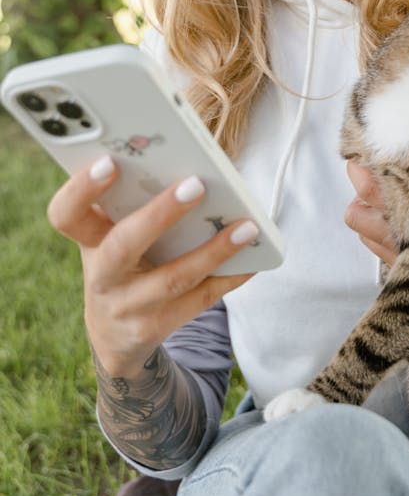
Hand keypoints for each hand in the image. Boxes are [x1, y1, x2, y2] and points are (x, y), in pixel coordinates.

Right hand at [47, 155, 256, 377]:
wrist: (114, 334)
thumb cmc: (122, 262)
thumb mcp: (111, 236)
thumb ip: (132, 204)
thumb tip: (187, 163)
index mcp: (88, 240)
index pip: (66, 214)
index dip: (82, 189)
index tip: (111, 161)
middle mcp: (101, 276)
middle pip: (122, 246)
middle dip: (160, 215)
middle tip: (196, 185)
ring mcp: (127, 307)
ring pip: (173, 279)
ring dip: (213, 251)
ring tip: (246, 226)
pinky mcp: (156, 328)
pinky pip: (201, 301)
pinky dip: (231, 277)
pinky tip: (255, 259)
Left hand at [345, 163, 408, 356]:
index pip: (378, 191)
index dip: (367, 167)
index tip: (369, 145)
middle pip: (359, 212)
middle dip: (360, 185)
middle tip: (365, 165)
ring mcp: (407, 268)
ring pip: (364, 234)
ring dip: (366, 211)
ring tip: (380, 193)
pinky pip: (378, 253)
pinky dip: (378, 233)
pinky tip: (397, 221)